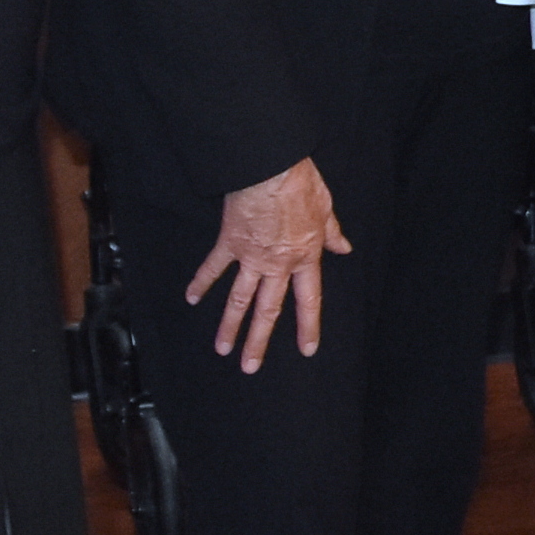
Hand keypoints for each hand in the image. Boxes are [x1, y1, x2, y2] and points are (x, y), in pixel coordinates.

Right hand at [185, 156, 347, 371]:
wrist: (270, 168)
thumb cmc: (300, 183)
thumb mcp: (326, 208)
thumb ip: (332, 232)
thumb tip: (343, 247)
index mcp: (305, 256)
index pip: (309, 299)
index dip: (308, 325)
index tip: (307, 349)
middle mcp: (277, 263)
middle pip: (268, 309)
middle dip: (259, 341)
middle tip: (250, 366)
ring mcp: (251, 256)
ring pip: (239, 299)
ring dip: (229, 325)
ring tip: (222, 349)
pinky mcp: (229, 243)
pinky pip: (213, 267)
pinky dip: (201, 282)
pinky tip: (191, 298)